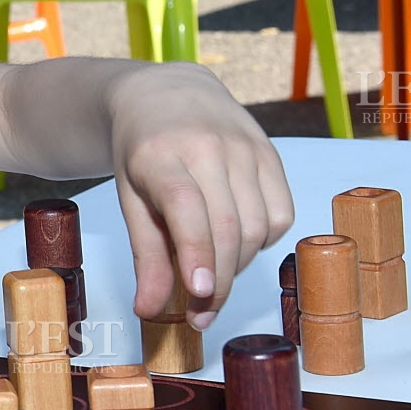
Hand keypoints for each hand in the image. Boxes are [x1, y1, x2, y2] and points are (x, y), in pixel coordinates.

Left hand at [104, 63, 293, 329]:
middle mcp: (206, 146)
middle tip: (201, 315)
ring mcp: (245, 146)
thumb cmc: (142, 154)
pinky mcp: (271, 152)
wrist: (166, 94)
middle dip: (217, 281)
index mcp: (159, 154)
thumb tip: (150, 310)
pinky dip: (263, 241)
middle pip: (226, 227)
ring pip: (257, 227)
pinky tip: (237, 240)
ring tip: (212, 272)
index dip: (197, 253)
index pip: (186, 208)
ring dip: (238, 265)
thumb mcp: (130, 200)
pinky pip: (280, 214)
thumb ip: (145, 255)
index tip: (198, 294)